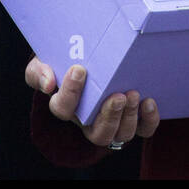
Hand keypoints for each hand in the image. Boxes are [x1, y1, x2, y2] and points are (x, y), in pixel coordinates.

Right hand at [25, 57, 159, 146]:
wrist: (87, 54)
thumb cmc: (65, 60)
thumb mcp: (45, 61)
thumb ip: (39, 70)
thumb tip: (48, 82)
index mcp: (68, 106)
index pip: (63, 109)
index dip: (70, 92)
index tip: (78, 69)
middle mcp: (91, 120)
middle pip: (98, 133)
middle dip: (108, 117)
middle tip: (116, 96)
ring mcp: (114, 120)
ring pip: (121, 134)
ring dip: (128, 117)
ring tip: (132, 94)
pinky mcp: (135, 116)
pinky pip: (144, 129)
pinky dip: (148, 120)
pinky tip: (149, 102)